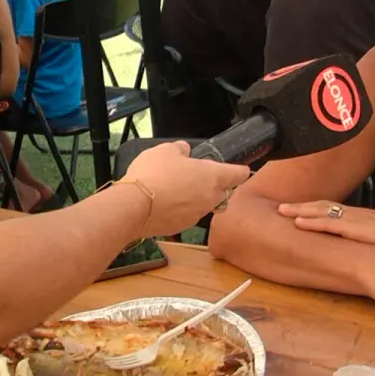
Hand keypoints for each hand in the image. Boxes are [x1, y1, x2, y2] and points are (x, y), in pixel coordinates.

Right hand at [125, 141, 250, 236]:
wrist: (134, 207)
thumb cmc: (153, 175)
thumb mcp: (166, 150)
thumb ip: (180, 149)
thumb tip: (184, 151)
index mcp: (213, 176)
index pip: (239, 174)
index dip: (240, 169)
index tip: (239, 168)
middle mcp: (210, 197)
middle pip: (224, 191)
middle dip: (216, 185)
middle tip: (200, 177)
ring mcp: (197, 214)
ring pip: (206, 204)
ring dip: (198, 198)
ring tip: (178, 189)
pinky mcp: (182, 226)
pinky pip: (188, 215)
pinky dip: (182, 210)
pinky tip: (167, 203)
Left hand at [278, 201, 374, 255]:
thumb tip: (371, 249)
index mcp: (362, 216)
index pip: (335, 209)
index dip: (317, 208)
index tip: (302, 208)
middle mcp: (354, 214)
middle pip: (322, 205)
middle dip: (302, 205)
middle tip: (281, 206)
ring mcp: (351, 219)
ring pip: (319, 210)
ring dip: (299, 210)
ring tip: (281, 210)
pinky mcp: (351, 227)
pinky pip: (325, 222)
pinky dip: (310, 221)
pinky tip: (296, 222)